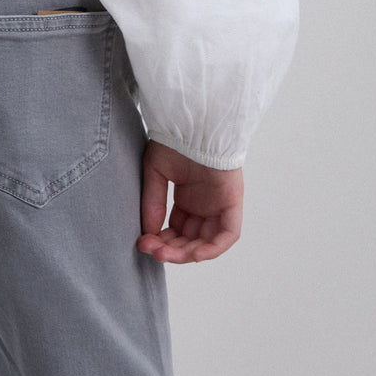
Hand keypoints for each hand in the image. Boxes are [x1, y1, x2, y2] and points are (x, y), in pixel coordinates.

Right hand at [136, 139, 242, 263]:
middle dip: (171, 249)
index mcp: (189, 197)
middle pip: (190, 239)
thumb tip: (148, 233)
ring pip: (207, 242)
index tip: (143, 242)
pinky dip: (213, 248)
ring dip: (187, 253)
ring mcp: (220, 205)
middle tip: (151, 250)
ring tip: (164, 253)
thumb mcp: (156, 172)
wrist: (193, 121)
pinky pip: (227, 235)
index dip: (161, 240)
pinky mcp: (232, 203)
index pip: (177, 229)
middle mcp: (205, 205)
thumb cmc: (175, 139)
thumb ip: (153, 202)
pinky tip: (193, 254)